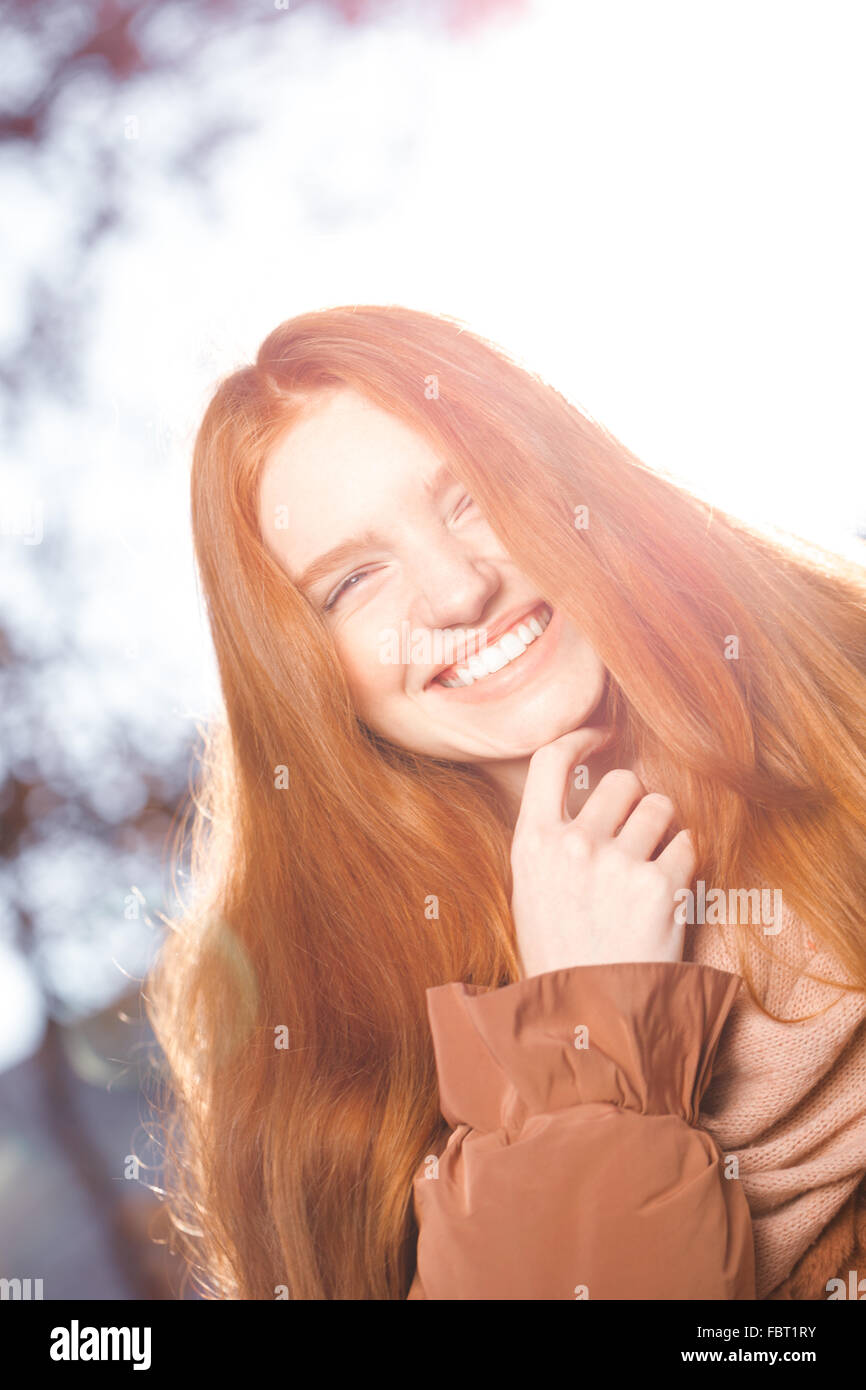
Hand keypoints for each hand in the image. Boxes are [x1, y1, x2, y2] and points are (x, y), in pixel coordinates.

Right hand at [510, 727, 695, 978]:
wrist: (588, 1017)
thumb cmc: (560, 952)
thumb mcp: (531, 889)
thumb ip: (551, 837)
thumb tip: (584, 785)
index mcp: (532, 843)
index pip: (550, 758)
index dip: (581, 737)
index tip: (602, 736)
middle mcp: (573, 845)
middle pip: (622, 780)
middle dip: (636, 798)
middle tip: (636, 831)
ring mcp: (617, 865)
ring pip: (661, 807)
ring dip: (664, 827)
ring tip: (652, 863)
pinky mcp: (661, 888)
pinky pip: (688, 844)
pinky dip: (685, 862)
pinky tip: (668, 891)